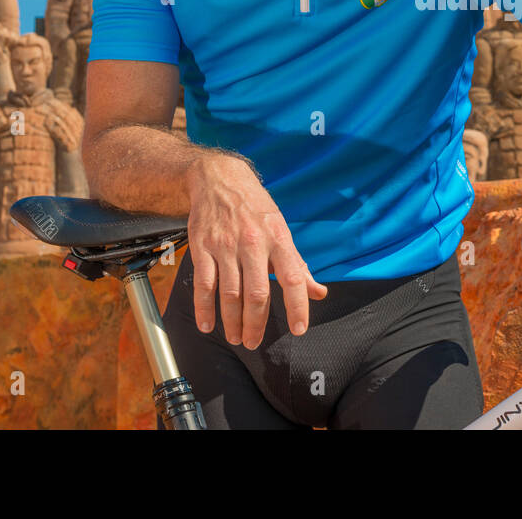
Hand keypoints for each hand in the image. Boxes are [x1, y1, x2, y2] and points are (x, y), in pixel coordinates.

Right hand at [185, 153, 326, 349]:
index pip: (293, 278)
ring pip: (230, 293)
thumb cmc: (256, 208)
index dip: (298, 306)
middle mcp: (253, 243)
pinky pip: (203, 284)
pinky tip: (207, 325)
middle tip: (254, 343)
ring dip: (232, 322)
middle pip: (257, 293)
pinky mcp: (202, 247)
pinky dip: (204, 308)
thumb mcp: (282, 230)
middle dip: (256, 324)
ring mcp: (226, 245)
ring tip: (237, 338)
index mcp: (279, 239)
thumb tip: (318, 293)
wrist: (219, 179)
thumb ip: (298, 265)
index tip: (299, 329)